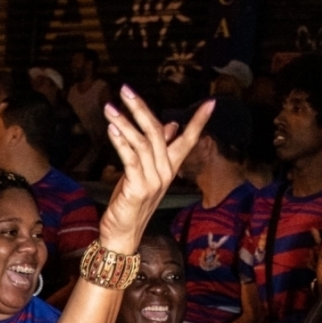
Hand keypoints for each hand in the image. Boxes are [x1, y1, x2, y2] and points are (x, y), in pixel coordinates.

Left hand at [100, 85, 213, 252]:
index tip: (211, 102)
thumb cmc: (132, 201)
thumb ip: (158, 149)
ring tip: (109, 107)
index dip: (199, 121)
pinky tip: (112, 129)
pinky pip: (131, 160)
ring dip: (124, 122)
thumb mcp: (144, 172)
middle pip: (157, 132)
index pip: (188, 139)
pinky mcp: (139, 188)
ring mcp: (154, 181)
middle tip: (125, 89)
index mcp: (169, 167)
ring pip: (142, 143)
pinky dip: (121, 142)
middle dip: (141, 108)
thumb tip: (171, 126)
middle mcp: (165, 172)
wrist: (123, 233)